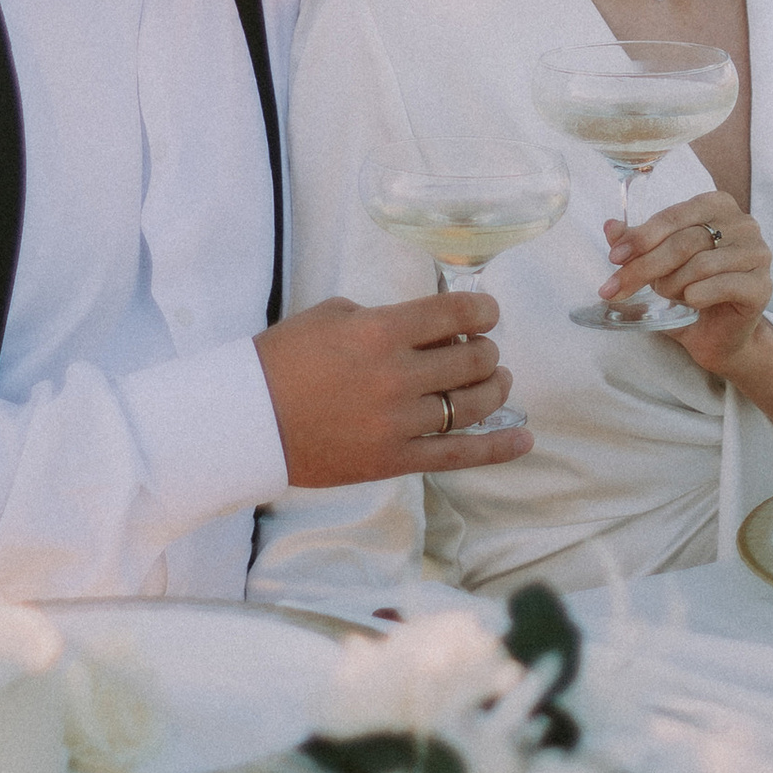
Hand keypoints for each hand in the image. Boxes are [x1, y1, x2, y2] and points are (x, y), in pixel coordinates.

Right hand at [258, 293, 529, 486]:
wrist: (247, 421)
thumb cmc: (283, 360)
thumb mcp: (334, 315)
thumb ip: (386, 318)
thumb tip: (429, 328)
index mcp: (381, 332)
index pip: (457, 314)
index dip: (483, 311)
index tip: (486, 314)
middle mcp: (398, 377)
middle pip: (474, 360)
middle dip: (485, 350)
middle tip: (479, 349)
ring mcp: (399, 423)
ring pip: (473, 404)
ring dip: (493, 388)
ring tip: (493, 381)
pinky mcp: (394, 461)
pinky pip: (459, 455)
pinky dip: (498, 447)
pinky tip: (525, 439)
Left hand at [600, 203, 772, 421]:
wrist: (718, 335)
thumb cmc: (690, 291)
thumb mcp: (658, 265)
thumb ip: (638, 243)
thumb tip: (610, 226)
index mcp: (717, 205)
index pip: (673, 215)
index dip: (640, 237)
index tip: (614, 259)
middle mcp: (743, 223)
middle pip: (684, 242)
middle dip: (645, 267)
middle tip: (618, 289)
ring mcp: (757, 253)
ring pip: (701, 264)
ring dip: (672, 285)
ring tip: (667, 296)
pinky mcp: (762, 286)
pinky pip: (724, 285)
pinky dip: (698, 295)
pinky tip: (690, 302)